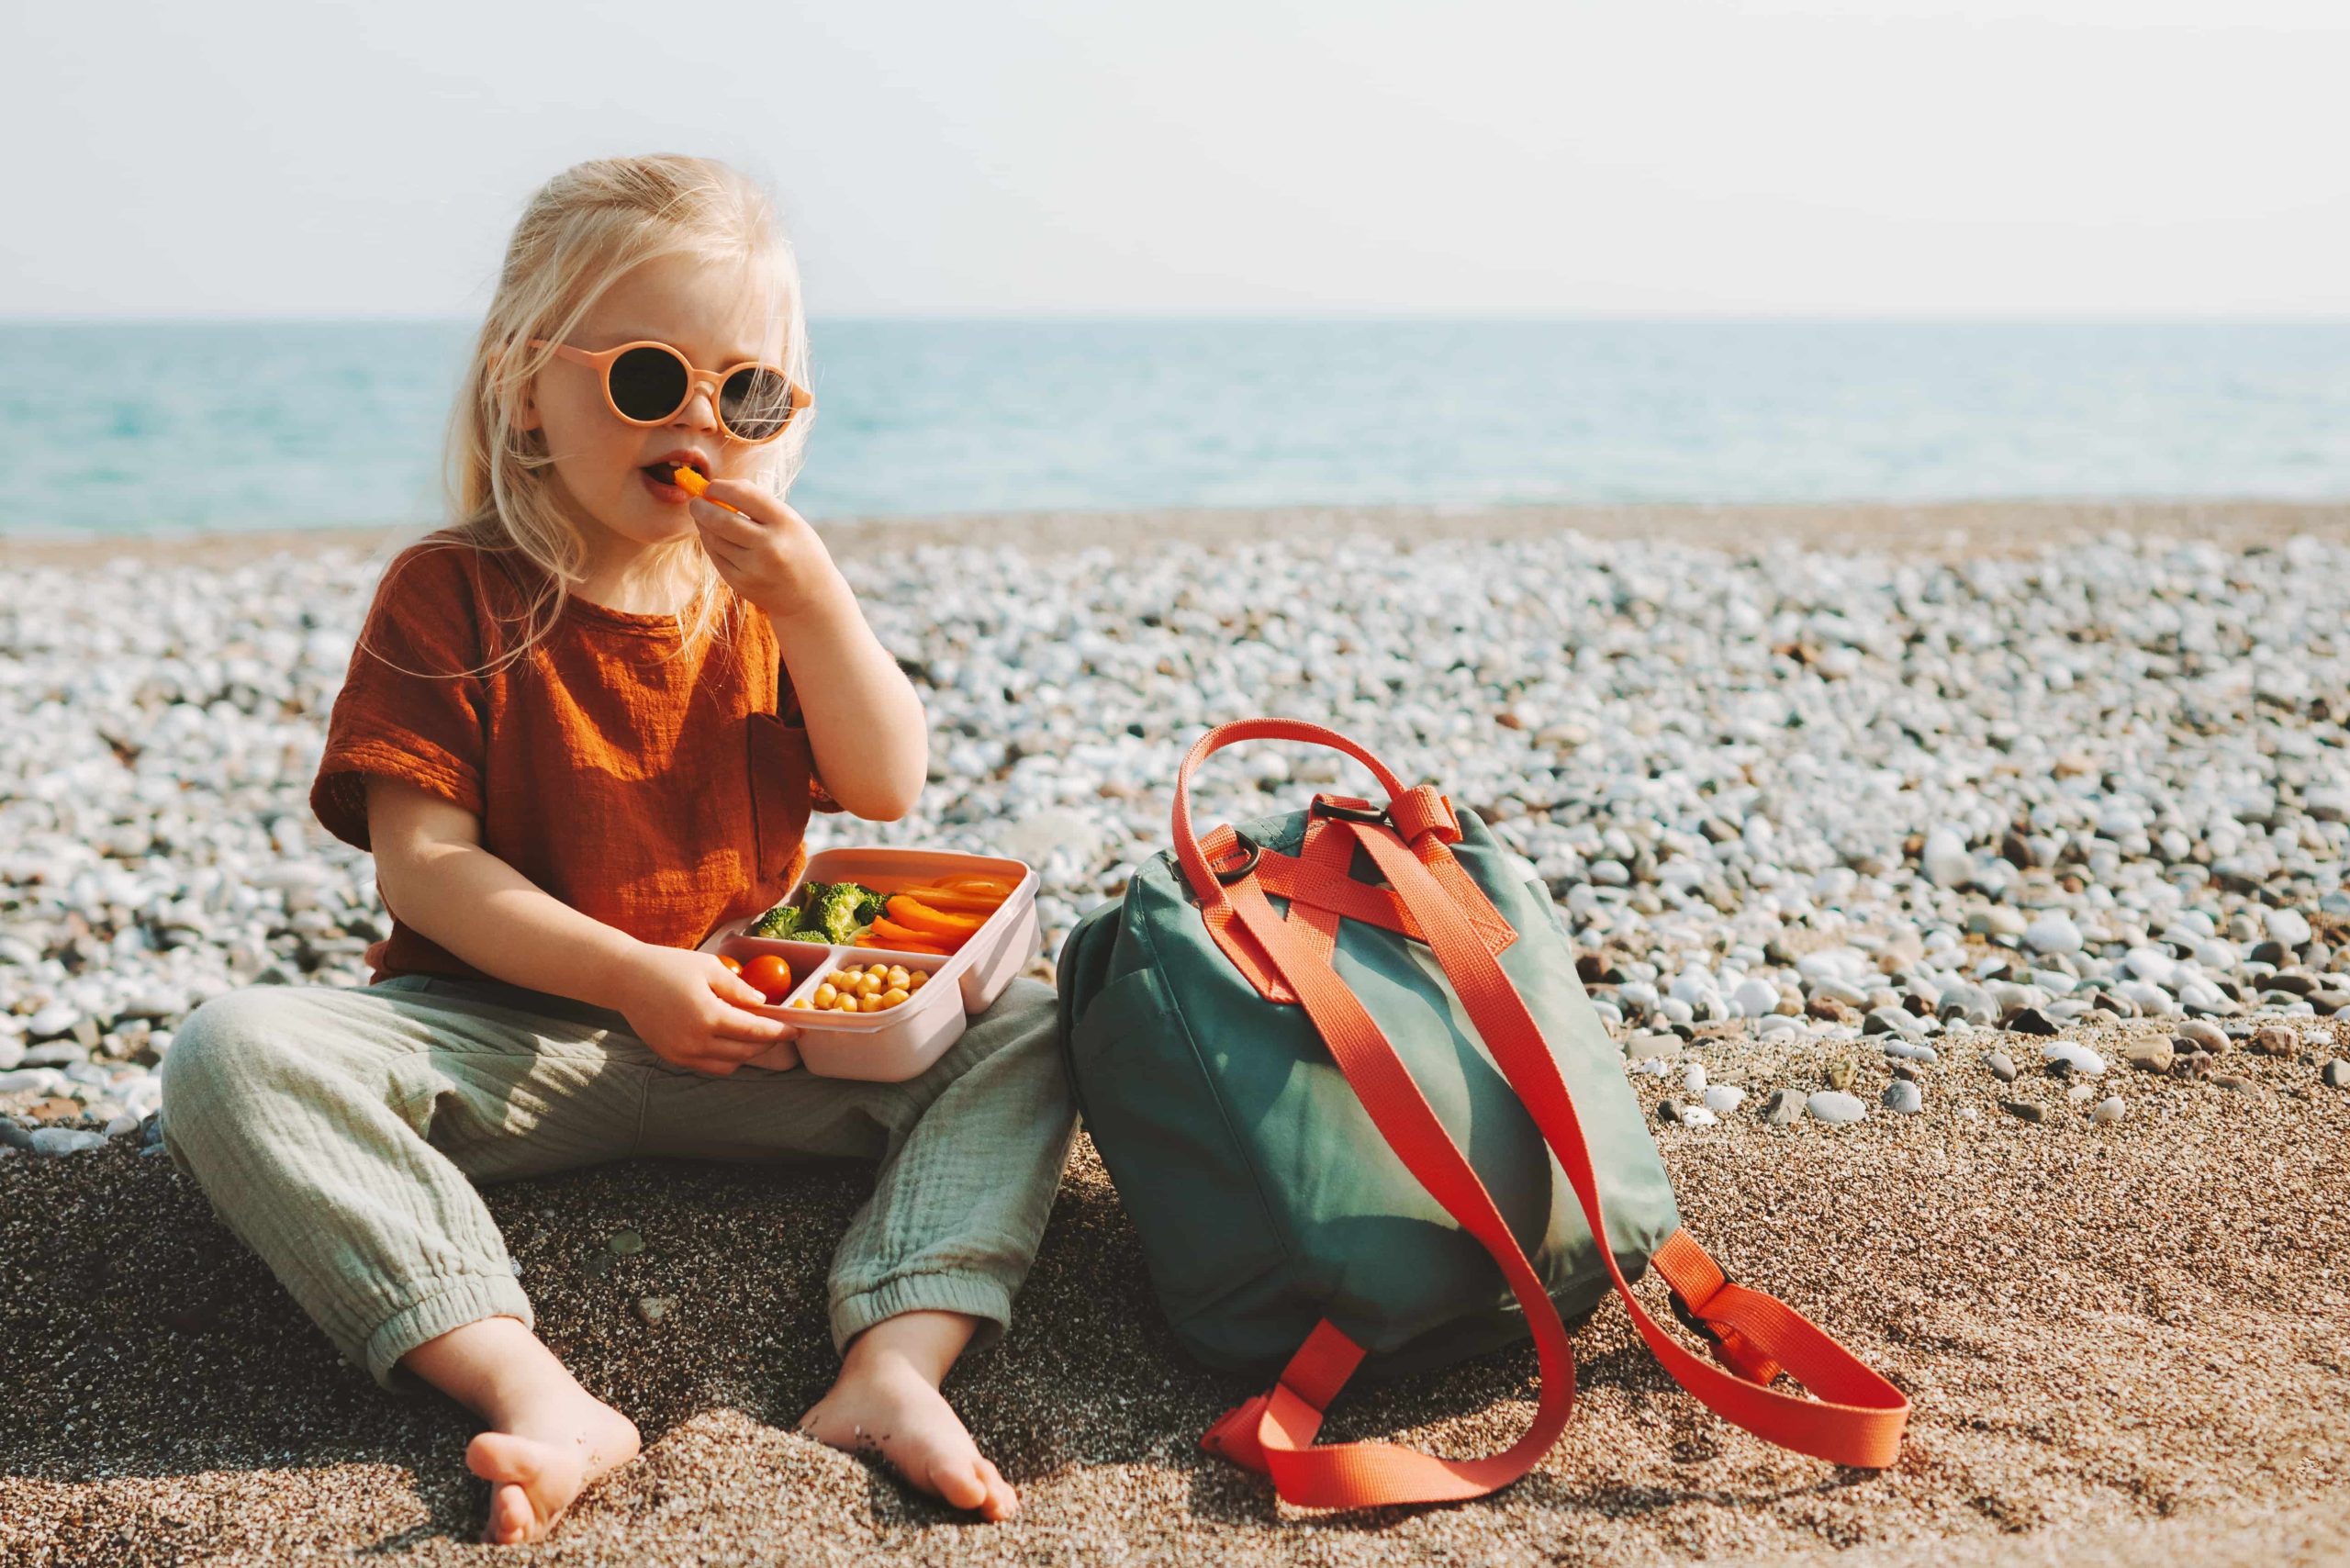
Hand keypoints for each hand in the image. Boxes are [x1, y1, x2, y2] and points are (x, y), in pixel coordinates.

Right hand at [610, 943, 792, 1074]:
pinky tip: (731, 1041)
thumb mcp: (709, 968)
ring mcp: (682, 1053)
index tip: (796, 1030)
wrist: (625, 978)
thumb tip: (762, 1003)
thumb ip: (739, 988)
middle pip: (745, 1052)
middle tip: (779, 1031)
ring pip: (728, 1065)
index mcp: (708, 1017)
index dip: (779, 1032)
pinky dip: (725, 1059)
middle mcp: (696, 1042)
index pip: (755, 1032)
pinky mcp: (672, 1057)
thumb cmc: (667, 966)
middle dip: (767, 1043)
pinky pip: (708, 1066)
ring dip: (747, 1053)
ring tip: (755, 1036)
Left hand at [689, 480, 845, 622]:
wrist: (812, 597)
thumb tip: (718, 489)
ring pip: (715, 539)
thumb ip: (758, 504)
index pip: (742, 494)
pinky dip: (709, 543)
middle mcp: (769, 545)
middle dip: (701, 507)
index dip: (719, 487)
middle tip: (695, 502)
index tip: (711, 486)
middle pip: (721, 519)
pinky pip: (716, 557)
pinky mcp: (742, 583)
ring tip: (703, 517)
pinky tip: (710, 536)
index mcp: (785, 522)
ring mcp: (754, 567)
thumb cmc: (799, 550)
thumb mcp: (791, 521)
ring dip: (703, 525)